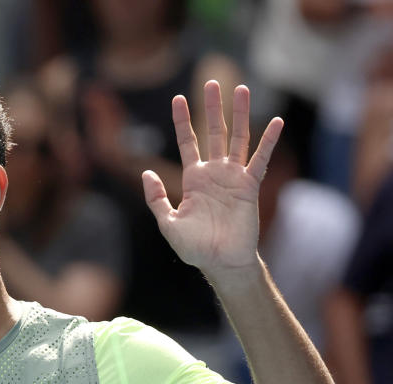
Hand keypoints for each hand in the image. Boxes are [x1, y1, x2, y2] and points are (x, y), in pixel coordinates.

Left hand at [142, 81, 282, 281]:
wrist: (220, 262)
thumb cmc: (194, 247)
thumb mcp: (167, 222)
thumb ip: (156, 198)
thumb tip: (147, 173)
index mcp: (193, 178)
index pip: (188, 141)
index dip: (183, 120)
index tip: (178, 97)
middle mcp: (214, 172)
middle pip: (214, 132)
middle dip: (212, 107)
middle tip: (211, 81)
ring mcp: (233, 177)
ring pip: (238, 139)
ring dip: (240, 115)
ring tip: (242, 89)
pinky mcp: (250, 186)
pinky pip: (260, 160)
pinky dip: (268, 141)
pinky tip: (276, 122)